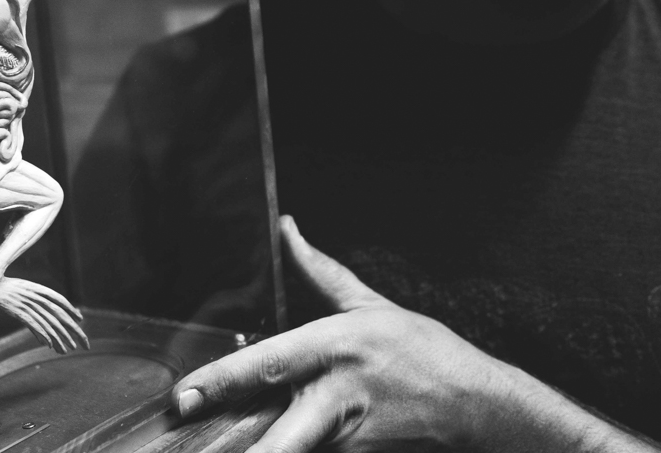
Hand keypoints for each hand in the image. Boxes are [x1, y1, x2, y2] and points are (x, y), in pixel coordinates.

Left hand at [171, 216, 511, 452]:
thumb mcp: (370, 306)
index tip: (182, 395)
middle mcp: (337, 397)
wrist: (478, 406)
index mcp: (335, 348)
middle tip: (190, 445)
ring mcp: (349, 438)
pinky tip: (260, 450)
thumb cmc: (424, 352)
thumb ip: (321, 273)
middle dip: (238, 449)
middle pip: (280, 433)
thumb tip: (288, 230)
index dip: (220, 380)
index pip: (267, 364)